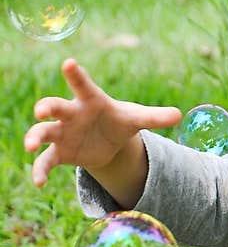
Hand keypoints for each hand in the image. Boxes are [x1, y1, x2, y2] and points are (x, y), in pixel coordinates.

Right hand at [24, 58, 180, 188]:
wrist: (107, 141)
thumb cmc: (118, 122)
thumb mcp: (135, 119)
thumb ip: (154, 117)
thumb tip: (179, 115)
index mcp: (90, 100)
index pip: (82, 85)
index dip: (75, 75)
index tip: (68, 64)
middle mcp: (71, 113)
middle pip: (55, 106)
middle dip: (47, 107)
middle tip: (42, 111)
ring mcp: (62, 132)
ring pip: (44, 132)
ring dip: (35, 137)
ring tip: (30, 146)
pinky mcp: (60, 152)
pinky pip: (46, 161)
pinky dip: (40, 171)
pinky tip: (39, 183)